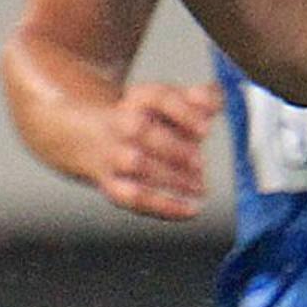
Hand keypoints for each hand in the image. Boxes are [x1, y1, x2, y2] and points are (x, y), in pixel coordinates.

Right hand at [93, 79, 222, 218]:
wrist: (93, 138)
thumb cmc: (146, 121)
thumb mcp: (171, 103)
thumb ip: (200, 99)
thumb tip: (213, 100)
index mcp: (139, 98)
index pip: (158, 97)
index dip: (183, 113)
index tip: (206, 129)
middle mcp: (121, 123)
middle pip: (141, 130)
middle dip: (174, 148)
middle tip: (200, 163)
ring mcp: (113, 154)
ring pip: (136, 164)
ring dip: (171, 177)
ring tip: (199, 187)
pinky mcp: (111, 184)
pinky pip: (133, 197)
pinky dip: (164, 207)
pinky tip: (190, 209)